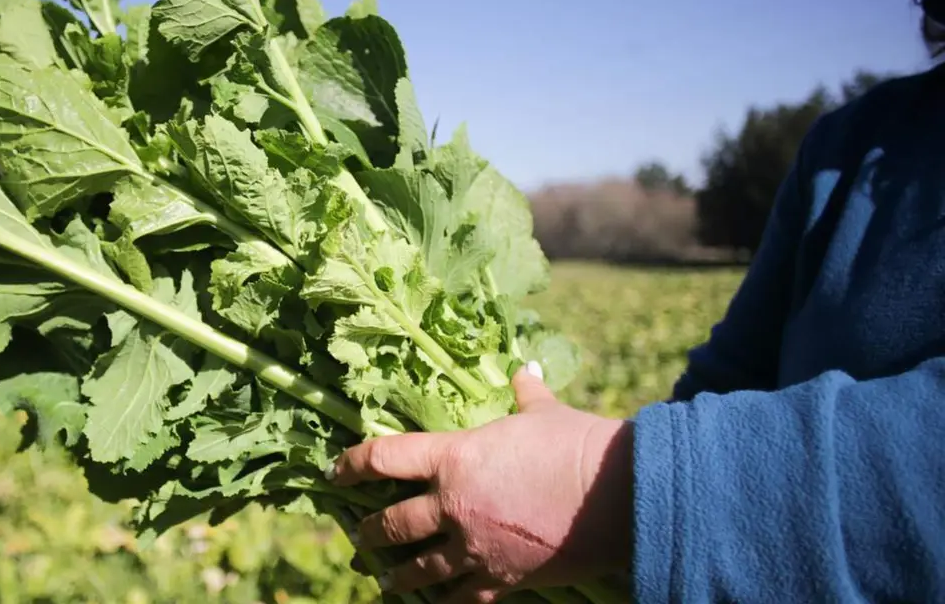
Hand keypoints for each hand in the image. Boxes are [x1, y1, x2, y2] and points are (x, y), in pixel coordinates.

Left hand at [329, 364, 634, 601]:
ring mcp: (474, 547)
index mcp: (454, 457)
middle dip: (370, 532)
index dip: (354, 463)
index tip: (337, 469)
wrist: (615, 494)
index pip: (385, 458)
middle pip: (392, 524)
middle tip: (358, 536)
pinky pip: (461, 598)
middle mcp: (452, 505)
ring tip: (382, 579)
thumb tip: (525, 371)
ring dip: (396, 575)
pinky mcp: (501, 579)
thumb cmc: (575, 445)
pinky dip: (445, 602)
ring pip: (419, 570)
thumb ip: (526, 395)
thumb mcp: (544, 413)